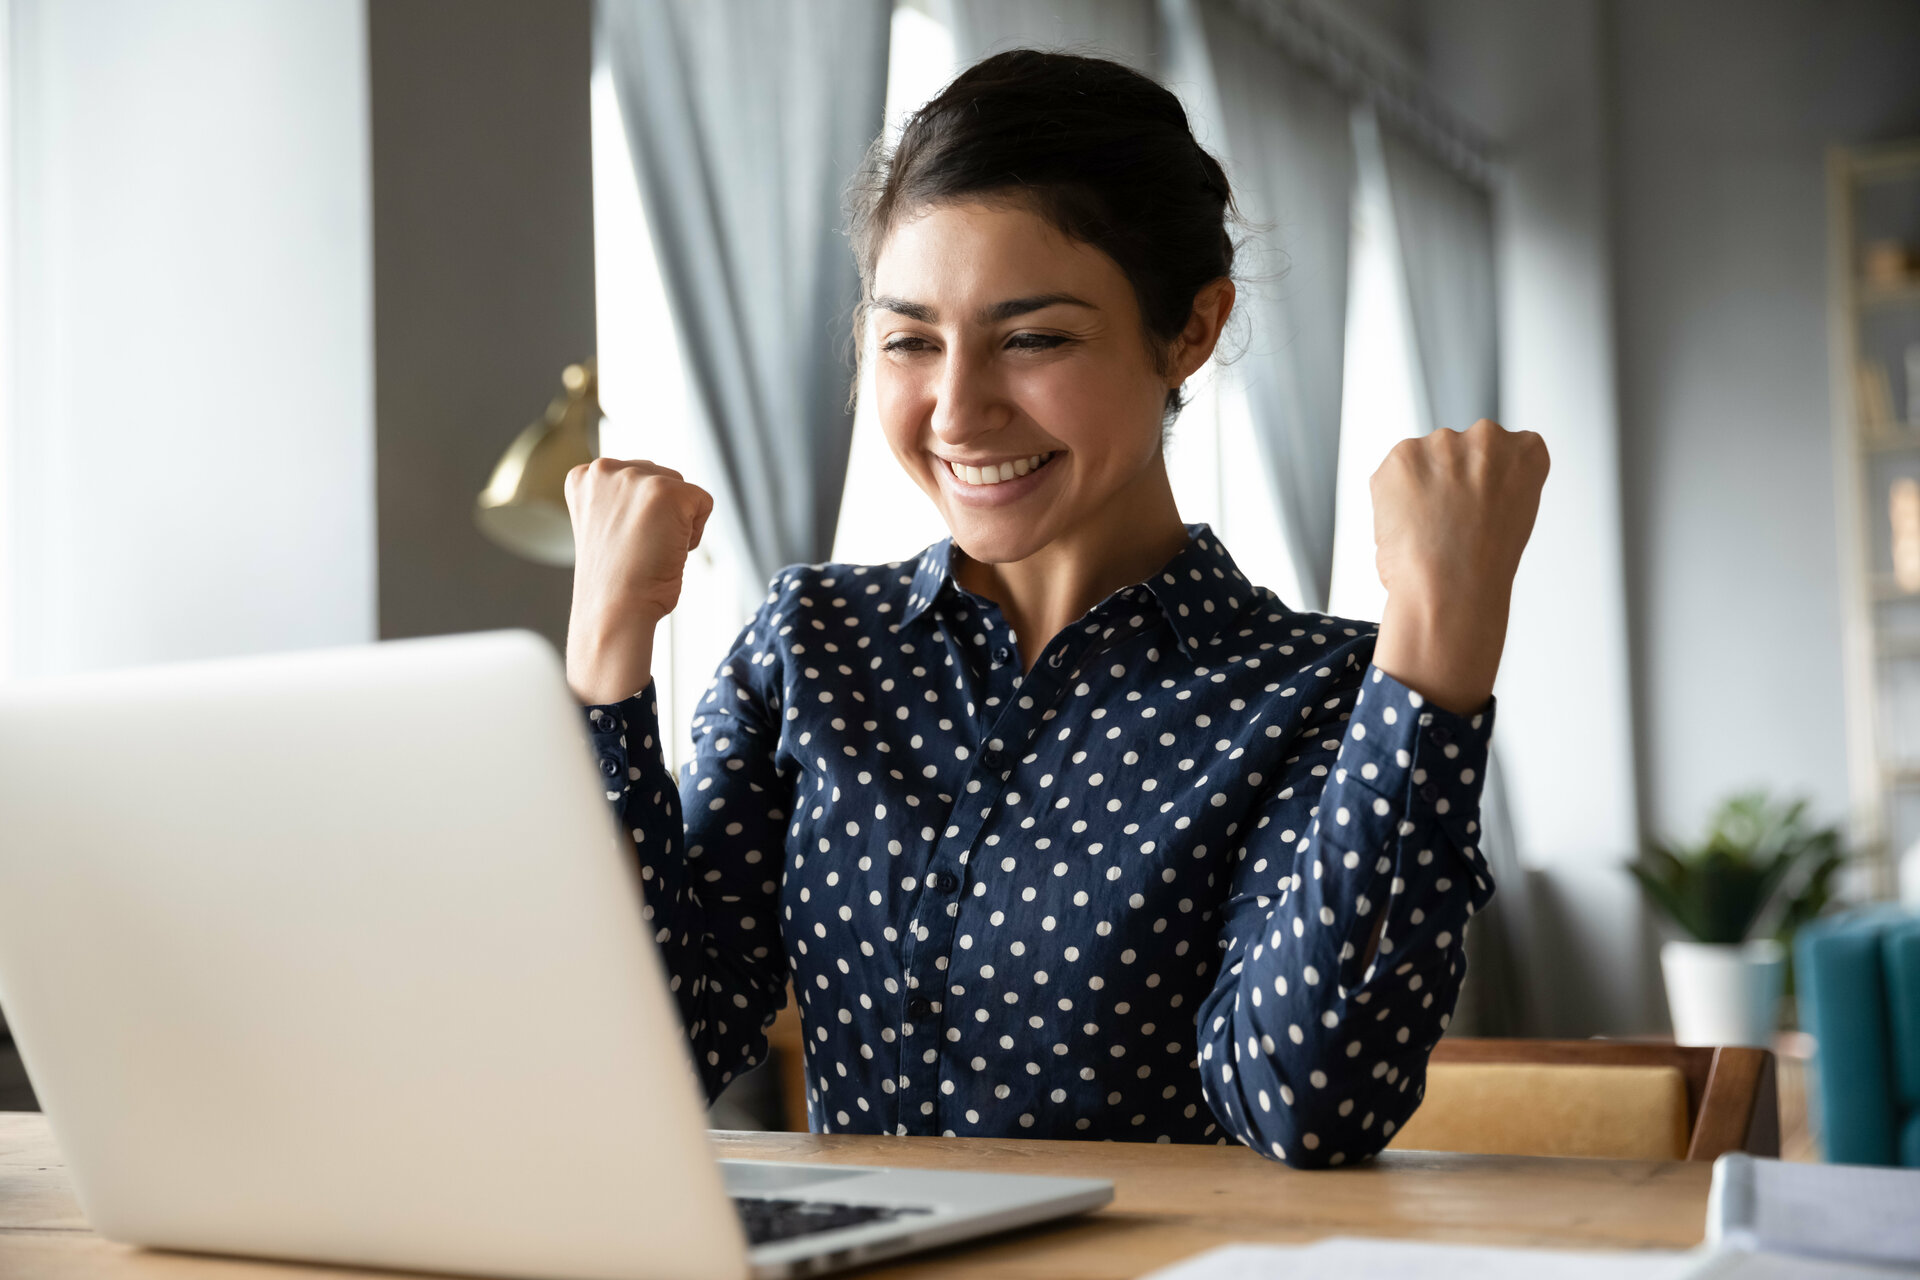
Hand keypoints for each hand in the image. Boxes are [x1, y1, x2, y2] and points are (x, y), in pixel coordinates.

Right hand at [563, 457, 714, 704]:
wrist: (615, 609)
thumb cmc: (614, 581)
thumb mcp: (606, 526)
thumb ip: (621, 500)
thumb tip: (655, 496)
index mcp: (583, 477)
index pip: (635, 478)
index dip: (639, 515)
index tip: (622, 541)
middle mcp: (604, 469)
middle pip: (661, 478)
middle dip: (660, 515)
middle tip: (638, 549)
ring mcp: (634, 478)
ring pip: (682, 490)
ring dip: (677, 522)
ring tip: (651, 549)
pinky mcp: (666, 491)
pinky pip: (703, 502)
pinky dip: (696, 532)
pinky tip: (669, 550)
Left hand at [1368, 419, 1548, 714]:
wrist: (1450, 587)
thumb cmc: (1482, 568)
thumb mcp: (1515, 516)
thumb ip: (1494, 485)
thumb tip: (1458, 484)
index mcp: (1526, 452)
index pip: (1504, 452)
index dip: (1485, 486)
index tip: (1479, 507)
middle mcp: (1487, 437)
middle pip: (1458, 453)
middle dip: (1448, 482)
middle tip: (1448, 524)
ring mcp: (1443, 442)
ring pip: (1422, 461)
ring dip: (1418, 488)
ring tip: (1427, 529)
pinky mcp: (1402, 455)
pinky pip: (1391, 474)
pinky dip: (1390, 498)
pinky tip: (1406, 525)